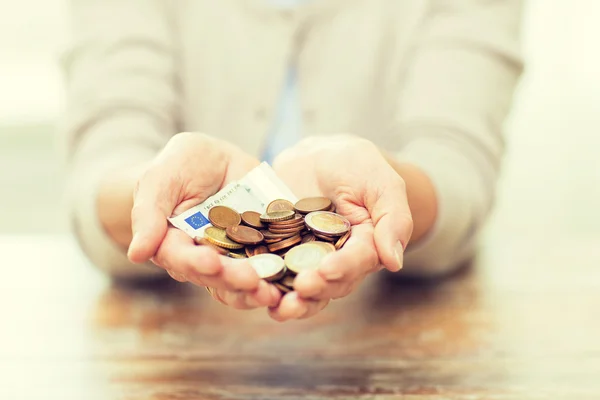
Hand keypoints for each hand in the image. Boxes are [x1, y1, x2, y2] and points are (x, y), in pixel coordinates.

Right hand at [127, 132, 280, 308]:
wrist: (216, 161)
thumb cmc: (181, 165)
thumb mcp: (162, 176)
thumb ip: (149, 212)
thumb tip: (137, 253)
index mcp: (174, 244)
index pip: (181, 258)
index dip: (195, 262)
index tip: (211, 262)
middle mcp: (203, 259)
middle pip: (216, 277)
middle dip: (233, 280)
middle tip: (252, 280)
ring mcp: (234, 259)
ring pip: (243, 284)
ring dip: (257, 290)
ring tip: (273, 291)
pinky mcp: (262, 251)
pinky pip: (271, 270)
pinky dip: (281, 279)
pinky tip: (294, 283)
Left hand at [269, 135, 412, 320]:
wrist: (317, 156)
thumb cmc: (356, 165)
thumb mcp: (380, 182)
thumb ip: (392, 219)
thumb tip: (394, 262)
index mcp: (366, 246)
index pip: (358, 262)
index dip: (344, 268)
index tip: (327, 270)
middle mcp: (338, 261)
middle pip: (330, 283)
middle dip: (316, 288)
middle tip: (301, 287)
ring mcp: (308, 261)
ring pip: (304, 289)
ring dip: (293, 301)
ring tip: (280, 307)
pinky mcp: (281, 255)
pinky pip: (274, 274)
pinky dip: (266, 286)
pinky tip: (253, 292)